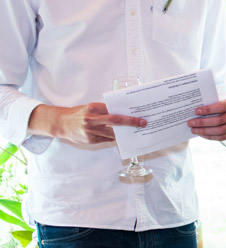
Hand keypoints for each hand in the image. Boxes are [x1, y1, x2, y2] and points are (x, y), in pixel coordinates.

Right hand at [30, 102, 144, 144]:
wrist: (61, 123)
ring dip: (123, 133)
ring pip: (112, 133)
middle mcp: (91, 119)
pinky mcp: (89, 140)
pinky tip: (118, 137)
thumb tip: (123, 112)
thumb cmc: (79, 113)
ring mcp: (90, 130)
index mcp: (92, 108)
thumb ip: (104, 109)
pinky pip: (106, 139)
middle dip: (131, 122)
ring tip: (132, 132)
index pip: (114, 110)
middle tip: (142, 124)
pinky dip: (113, 138)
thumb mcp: (90, 107)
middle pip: (115, 121)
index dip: (127, 114)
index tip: (139, 115)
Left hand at [188, 99, 225, 141]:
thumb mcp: (217, 103)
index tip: (196, 111)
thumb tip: (194, 112)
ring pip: (219, 131)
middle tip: (190, 123)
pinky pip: (221, 137)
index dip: (208, 110)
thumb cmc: (220, 108)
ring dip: (204, 131)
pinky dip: (209, 136)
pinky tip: (201, 134)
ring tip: (193, 129)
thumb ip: (209, 106)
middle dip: (202, 122)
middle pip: (218, 121)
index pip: (220, 107)